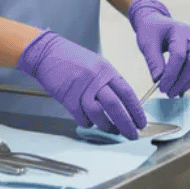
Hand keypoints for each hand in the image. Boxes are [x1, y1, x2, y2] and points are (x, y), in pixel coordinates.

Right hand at [16, 30, 146, 138]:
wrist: (48, 53)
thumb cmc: (73, 58)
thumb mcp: (97, 64)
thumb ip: (109, 81)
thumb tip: (123, 102)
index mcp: (106, 70)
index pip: (127, 93)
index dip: (136, 110)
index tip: (141, 122)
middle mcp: (96, 79)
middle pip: (115, 106)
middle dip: (126, 124)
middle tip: (132, 135)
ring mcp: (81, 89)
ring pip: (98, 114)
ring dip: (107, 126)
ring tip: (112, 130)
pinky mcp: (67, 97)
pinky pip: (81, 117)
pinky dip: (88, 123)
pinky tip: (90, 123)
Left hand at [128, 0, 189, 96]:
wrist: (156, 22)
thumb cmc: (150, 30)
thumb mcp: (147, 44)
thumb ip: (154, 62)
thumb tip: (158, 80)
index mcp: (179, 30)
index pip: (179, 55)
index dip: (171, 74)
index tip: (162, 87)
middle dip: (182, 81)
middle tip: (169, 93)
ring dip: (189, 82)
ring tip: (174, 92)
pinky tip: (180, 87)